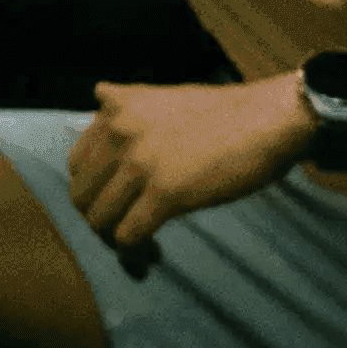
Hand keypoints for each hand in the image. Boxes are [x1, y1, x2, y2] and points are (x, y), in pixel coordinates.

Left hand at [67, 75, 307, 252]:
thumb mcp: (163, 97)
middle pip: (82, 195)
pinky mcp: (164, 193)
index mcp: (116, 108)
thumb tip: (100, 94)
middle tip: (125, 232)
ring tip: (139, 247)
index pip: (77, 163)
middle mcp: (119, 132)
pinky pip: (128, 235)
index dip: (91, 190)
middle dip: (100, 220)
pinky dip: (133, 252)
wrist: (269, 119)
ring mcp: (140, 163)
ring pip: (99, 219)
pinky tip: (149, 253)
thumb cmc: (225, 113)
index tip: (113, 205)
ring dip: (114, 240)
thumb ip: (129, 104)